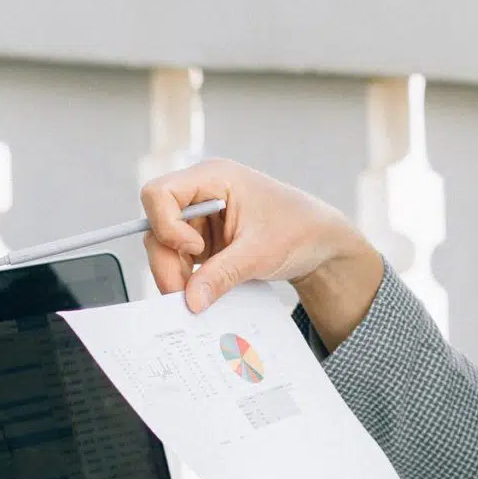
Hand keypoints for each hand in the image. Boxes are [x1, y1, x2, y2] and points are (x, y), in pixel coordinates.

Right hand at [139, 158, 382, 345]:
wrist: (321, 242)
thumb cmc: (299, 230)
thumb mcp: (260, 253)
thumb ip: (222, 275)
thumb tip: (190, 301)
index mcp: (213, 177)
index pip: (159, 193)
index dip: (165, 224)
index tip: (196, 249)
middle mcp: (201, 194)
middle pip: (157, 225)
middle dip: (167, 261)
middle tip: (184, 295)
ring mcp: (201, 218)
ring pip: (164, 246)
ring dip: (175, 274)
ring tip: (198, 297)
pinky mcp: (204, 240)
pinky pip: (180, 259)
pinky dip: (186, 278)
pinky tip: (203, 292)